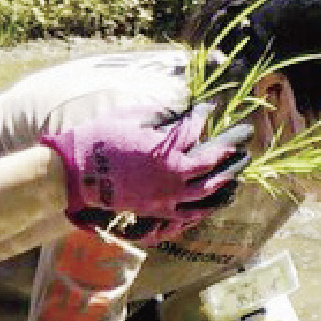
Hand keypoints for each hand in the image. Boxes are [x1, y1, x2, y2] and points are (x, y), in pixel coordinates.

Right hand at [44, 102, 249, 238]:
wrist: (76, 171)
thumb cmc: (101, 138)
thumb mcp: (132, 116)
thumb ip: (162, 113)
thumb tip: (182, 108)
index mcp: (165, 148)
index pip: (193, 128)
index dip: (202, 115)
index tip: (210, 107)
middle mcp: (172, 174)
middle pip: (211, 162)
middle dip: (229, 149)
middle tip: (244, 139)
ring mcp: (167, 195)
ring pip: (207, 191)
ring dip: (226, 178)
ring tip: (239, 170)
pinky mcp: (158, 210)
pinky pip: (189, 213)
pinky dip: (206, 207)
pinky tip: (218, 201)